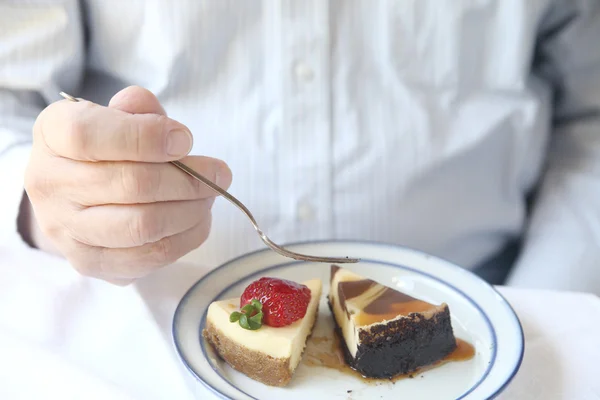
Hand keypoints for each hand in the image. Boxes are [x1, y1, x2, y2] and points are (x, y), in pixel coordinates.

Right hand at [24, 86, 231, 284]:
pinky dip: (186, 237)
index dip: (145, 137)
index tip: (185, 140)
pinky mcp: (90, 263)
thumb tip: (169, 129)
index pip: (88, 135)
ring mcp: (65, 230)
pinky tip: (197, 219)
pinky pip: (150, 256)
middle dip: (188, 179)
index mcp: (52, 135)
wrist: (77, 197)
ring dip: (191, 210)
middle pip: (130, 184)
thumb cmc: (107, 148)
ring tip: (209, 196)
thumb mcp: (118, 116)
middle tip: (219, 173)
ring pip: (142, 225)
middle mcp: (49, 184)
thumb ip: (140, 111)